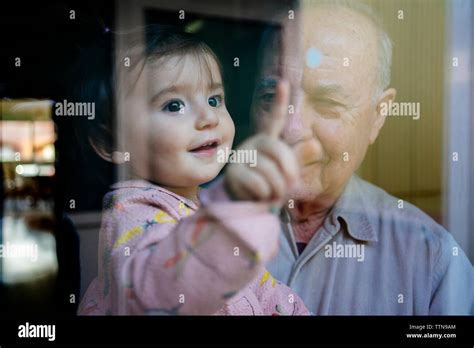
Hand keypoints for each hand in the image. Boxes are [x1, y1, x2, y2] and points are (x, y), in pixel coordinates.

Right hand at [224, 80, 298, 204]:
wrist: (247, 204)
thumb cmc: (270, 185)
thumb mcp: (285, 173)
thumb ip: (297, 159)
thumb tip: (314, 144)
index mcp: (267, 141)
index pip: (274, 120)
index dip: (279, 102)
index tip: (284, 83)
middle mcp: (253, 144)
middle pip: (277, 150)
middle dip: (289, 170)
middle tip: (290, 187)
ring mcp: (241, 157)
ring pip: (269, 170)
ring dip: (277, 189)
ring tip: (274, 196)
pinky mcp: (233, 173)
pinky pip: (257, 184)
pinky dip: (264, 195)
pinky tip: (260, 198)